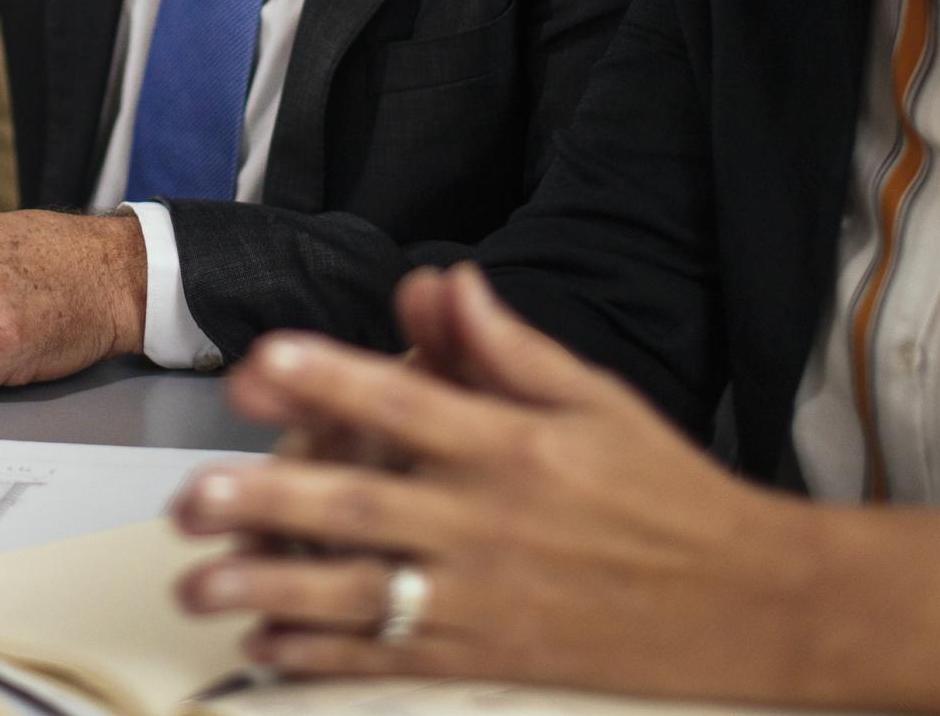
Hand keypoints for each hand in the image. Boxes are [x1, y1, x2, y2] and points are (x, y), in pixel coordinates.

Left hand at [169, 264, 821, 702]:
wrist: (748, 602)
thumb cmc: (665, 489)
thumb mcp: (595, 398)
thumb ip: (508, 345)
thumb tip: (442, 282)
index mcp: (513, 444)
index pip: (406, 400)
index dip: (330, 379)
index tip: (261, 364)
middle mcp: (488, 521)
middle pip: (360, 504)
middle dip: (267, 501)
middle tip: (191, 498)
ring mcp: (483, 597)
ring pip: (357, 592)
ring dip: (270, 591)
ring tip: (199, 585)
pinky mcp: (487, 657)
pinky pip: (389, 657)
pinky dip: (322, 657)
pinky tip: (263, 651)